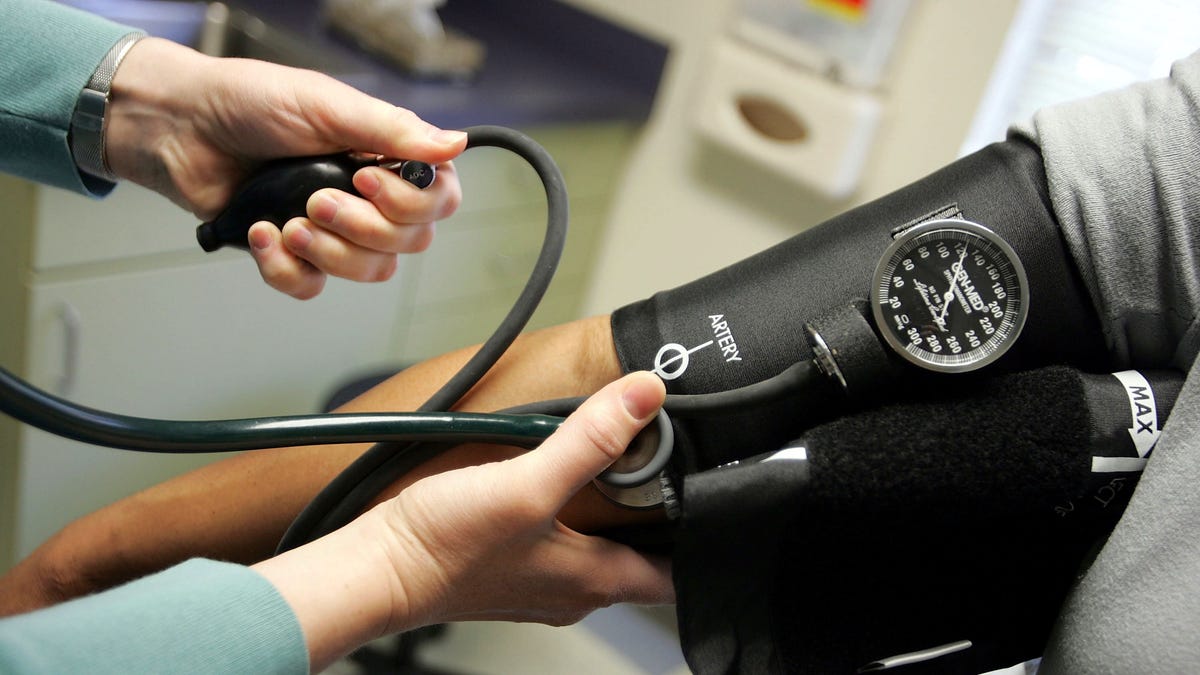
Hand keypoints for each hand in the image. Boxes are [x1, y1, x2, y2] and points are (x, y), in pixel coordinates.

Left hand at [105, 38, 465, 298]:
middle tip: (317, 198)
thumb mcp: (327, 106)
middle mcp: (369, 197)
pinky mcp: (295, 254)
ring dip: (328, 251)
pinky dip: (284, 267)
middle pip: (409, 243)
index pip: (438, 200)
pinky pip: (312, 287)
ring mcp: (334, 229)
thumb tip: (456, 144)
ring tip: (288, 220)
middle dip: (362, 228)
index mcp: (386, 157)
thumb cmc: (251, 102)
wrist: (180, 128)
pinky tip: (261, 232)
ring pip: (369, 271)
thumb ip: (391, 130)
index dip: (411, 204)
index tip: (365, 178)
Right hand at [253, 371, 674, 668]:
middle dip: (661, 522)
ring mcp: (540, 582)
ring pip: (601, 552)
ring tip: (621, 469)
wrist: (375, 569)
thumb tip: (644, 397)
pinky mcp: (508, 568)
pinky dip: (573, 515)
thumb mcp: (526, 485)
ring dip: (615, 516)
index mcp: (594, 580)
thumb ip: (588, 441)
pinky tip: (555, 484)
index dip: (702, 542)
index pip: (675, 579)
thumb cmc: (443, 547)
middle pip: (641, 561)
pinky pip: (561, 544)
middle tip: (669, 471)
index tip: (715, 503)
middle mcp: (573, 590)